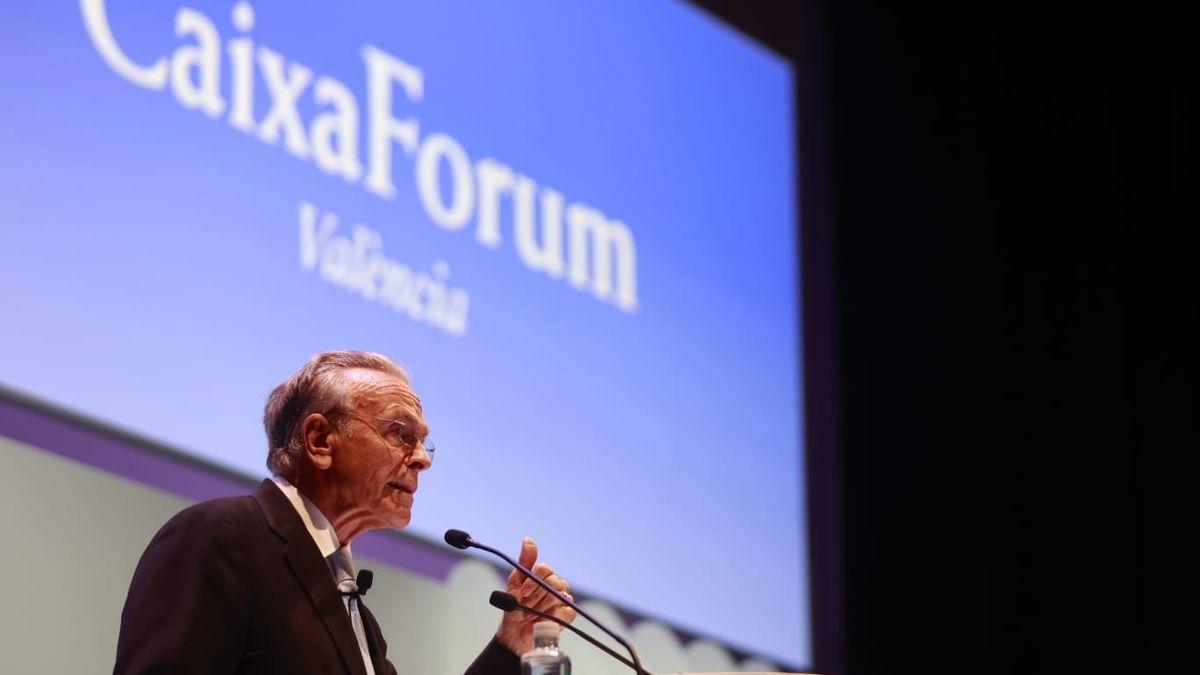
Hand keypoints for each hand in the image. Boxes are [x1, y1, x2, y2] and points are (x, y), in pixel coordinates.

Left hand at [494, 537, 576, 654]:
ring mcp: (562, 600)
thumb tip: (529, 540)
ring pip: (561, 595)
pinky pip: (567, 611)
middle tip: (527, 605)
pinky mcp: (566, 615)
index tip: (523, 593)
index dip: (533, 582)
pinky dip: (555, 616)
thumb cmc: (513, 608)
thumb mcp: (514, 583)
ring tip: (533, 613)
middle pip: (554, 581)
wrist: (514, 634)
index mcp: (542, 575)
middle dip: (537, 596)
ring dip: (544, 606)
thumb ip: (524, 562)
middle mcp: (554, 585)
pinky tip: (544, 619)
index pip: (545, 569)